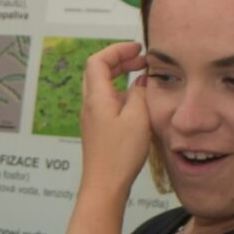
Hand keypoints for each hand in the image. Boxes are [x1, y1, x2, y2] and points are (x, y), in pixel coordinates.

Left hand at [78, 40, 153, 200]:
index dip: (117, 50)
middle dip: (120, 61)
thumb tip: (142, 80)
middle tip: (142, 60)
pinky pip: (108, 103)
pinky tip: (139, 103)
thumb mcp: (138, 118)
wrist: (105, 185)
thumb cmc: (120, 154)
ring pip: (103, 87)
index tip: (137, 48)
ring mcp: (92, 118)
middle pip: (98, 71)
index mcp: (96, 97)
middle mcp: (90, 105)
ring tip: (144, 78)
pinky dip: (123, 94)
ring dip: (121, 77)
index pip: (98, 60)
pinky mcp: (98, 130)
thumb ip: (141, 93)